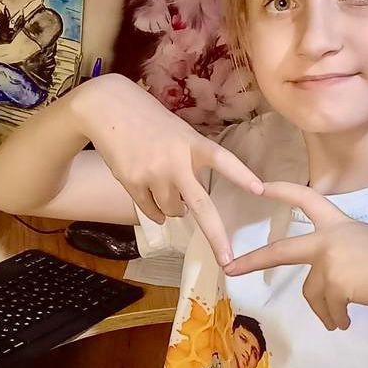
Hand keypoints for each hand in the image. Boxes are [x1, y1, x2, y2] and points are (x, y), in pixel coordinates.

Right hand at [70, 74, 263, 264]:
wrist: (107, 109)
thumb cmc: (147, 118)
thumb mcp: (178, 130)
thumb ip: (189, 157)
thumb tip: (189, 199)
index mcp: (192, 143)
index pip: (223, 160)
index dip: (241, 175)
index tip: (260, 190)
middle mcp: (176, 162)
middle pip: (201, 205)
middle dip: (216, 236)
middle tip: (226, 259)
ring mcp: (153, 175)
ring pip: (173, 211)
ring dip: (175, 210)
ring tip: (168, 192)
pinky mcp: (132, 183)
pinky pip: (151, 211)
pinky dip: (155, 212)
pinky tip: (152, 199)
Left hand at [224, 182, 367, 329]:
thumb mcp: (367, 250)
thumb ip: (343, 259)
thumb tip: (334, 288)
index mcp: (339, 224)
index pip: (306, 198)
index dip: (282, 190)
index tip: (259, 185)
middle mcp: (329, 237)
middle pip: (282, 250)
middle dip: (253, 260)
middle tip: (231, 268)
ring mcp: (328, 258)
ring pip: (311, 291)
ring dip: (324, 309)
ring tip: (339, 320)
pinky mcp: (333, 281)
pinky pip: (327, 308)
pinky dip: (336, 318)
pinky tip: (346, 321)